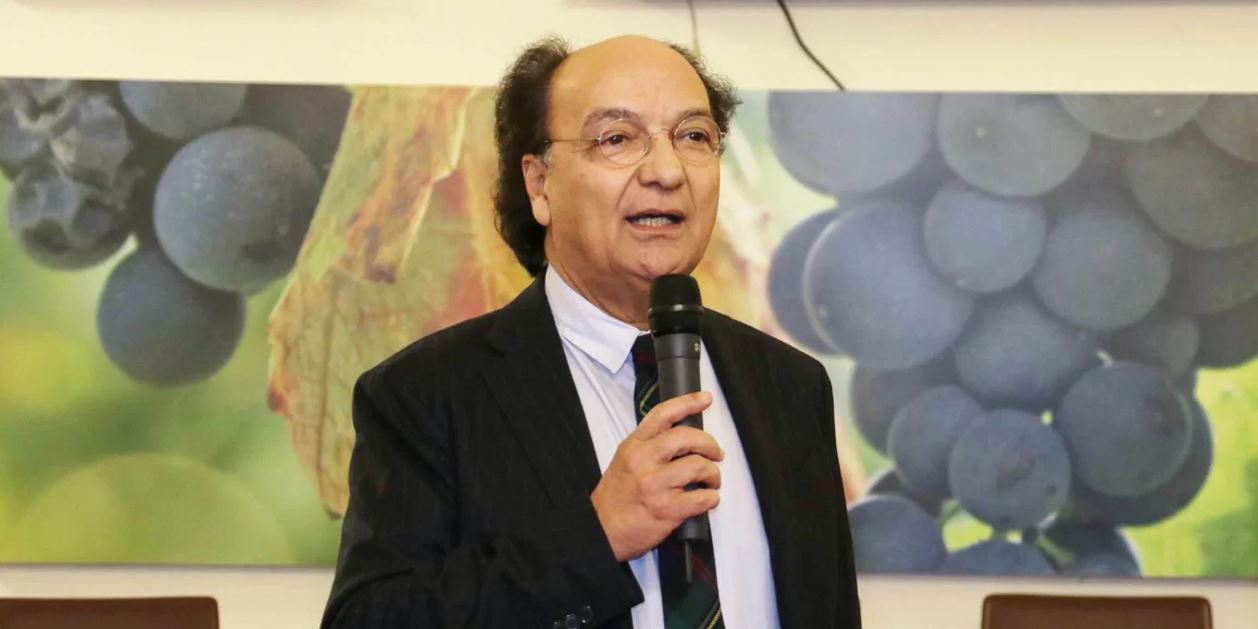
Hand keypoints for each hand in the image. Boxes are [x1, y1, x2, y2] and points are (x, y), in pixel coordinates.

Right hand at [590, 391, 723, 561]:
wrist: (600, 531)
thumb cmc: (616, 498)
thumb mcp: (624, 461)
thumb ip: (649, 447)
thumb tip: (684, 439)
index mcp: (633, 446)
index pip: (662, 415)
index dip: (687, 403)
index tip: (705, 399)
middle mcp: (643, 461)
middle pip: (687, 437)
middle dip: (709, 444)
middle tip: (716, 453)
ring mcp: (655, 485)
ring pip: (699, 466)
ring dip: (713, 474)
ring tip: (712, 481)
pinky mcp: (667, 509)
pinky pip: (702, 498)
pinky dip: (711, 498)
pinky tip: (707, 499)